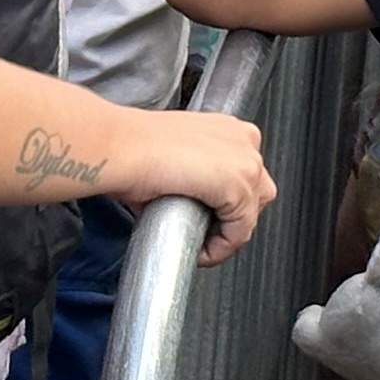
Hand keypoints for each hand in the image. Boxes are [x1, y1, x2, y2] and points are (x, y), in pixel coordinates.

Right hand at [116, 108, 275, 263]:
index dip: (228, 204)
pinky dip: (221, 248)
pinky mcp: (238, 186)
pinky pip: (240, 232)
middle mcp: (244, 139)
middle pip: (257, 195)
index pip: (246, 175)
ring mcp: (246, 162)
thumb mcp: (174, 155)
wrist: (122, 148)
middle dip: (234, 219)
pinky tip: (200, 251)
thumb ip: (195, 176)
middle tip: (204, 234)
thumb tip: (191, 204)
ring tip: (200, 244)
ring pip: (250, 216)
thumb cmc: (133, 148)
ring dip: (227, 236)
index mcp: (229, 128)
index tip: (207, 220)